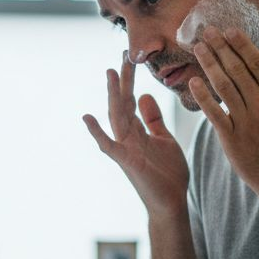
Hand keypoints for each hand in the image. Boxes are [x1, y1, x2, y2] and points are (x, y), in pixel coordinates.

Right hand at [82, 52, 189, 217]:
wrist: (172, 203)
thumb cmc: (168, 175)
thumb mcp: (164, 140)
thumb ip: (153, 120)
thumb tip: (145, 96)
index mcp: (138, 131)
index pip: (131, 100)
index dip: (131, 80)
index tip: (131, 58)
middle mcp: (129, 137)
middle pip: (123, 103)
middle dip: (123, 80)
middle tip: (124, 54)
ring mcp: (125, 148)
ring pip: (117, 117)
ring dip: (113, 95)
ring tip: (110, 72)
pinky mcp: (126, 161)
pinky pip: (108, 145)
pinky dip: (97, 132)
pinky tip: (87, 117)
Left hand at [188, 26, 258, 210]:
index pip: (258, 64)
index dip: (243, 45)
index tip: (230, 30)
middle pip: (237, 70)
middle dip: (221, 48)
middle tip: (208, 31)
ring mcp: (245, 123)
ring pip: (223, 87)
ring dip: (209, 64)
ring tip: (198, 47)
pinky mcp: (231, 139)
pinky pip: (214, 113)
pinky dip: (202, 96)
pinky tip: (193, 81)